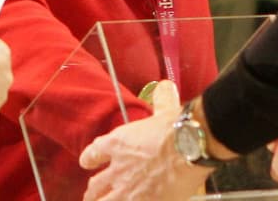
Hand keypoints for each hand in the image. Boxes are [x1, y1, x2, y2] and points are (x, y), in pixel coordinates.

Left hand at [79, 81, 209, 200]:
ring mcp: (128, 190)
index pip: (93, 153)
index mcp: (118, 144)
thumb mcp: (165, 110)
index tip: (87, 162)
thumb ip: (162, 100)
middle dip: (92, 192)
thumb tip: (165, 88)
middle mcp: (118, 169)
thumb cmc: (178, 128)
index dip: (89, 159)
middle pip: (95, 186)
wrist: (191, 146)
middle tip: (92, 195)